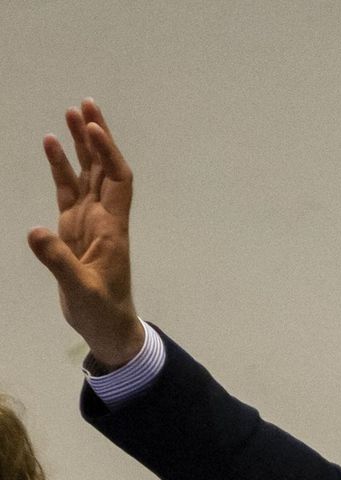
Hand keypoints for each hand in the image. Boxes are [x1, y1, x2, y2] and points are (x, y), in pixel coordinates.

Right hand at [27, 98, 144, 368]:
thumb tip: (36, 232)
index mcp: (112, 228)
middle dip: (97, 137)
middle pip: (104, 168)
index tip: (94, 128)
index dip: (108, 154)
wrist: (106, 327)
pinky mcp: (74, 228)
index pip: (116, 180)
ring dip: (80, 145)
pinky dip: (61, 168)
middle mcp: (105, 218)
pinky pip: (68, 190)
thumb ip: (58, 261)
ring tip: (70, 113)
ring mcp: (89, 221)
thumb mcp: (79, 289)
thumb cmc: (101, 311)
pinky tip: (50, 145)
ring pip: (87, 175)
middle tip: (86, 104)